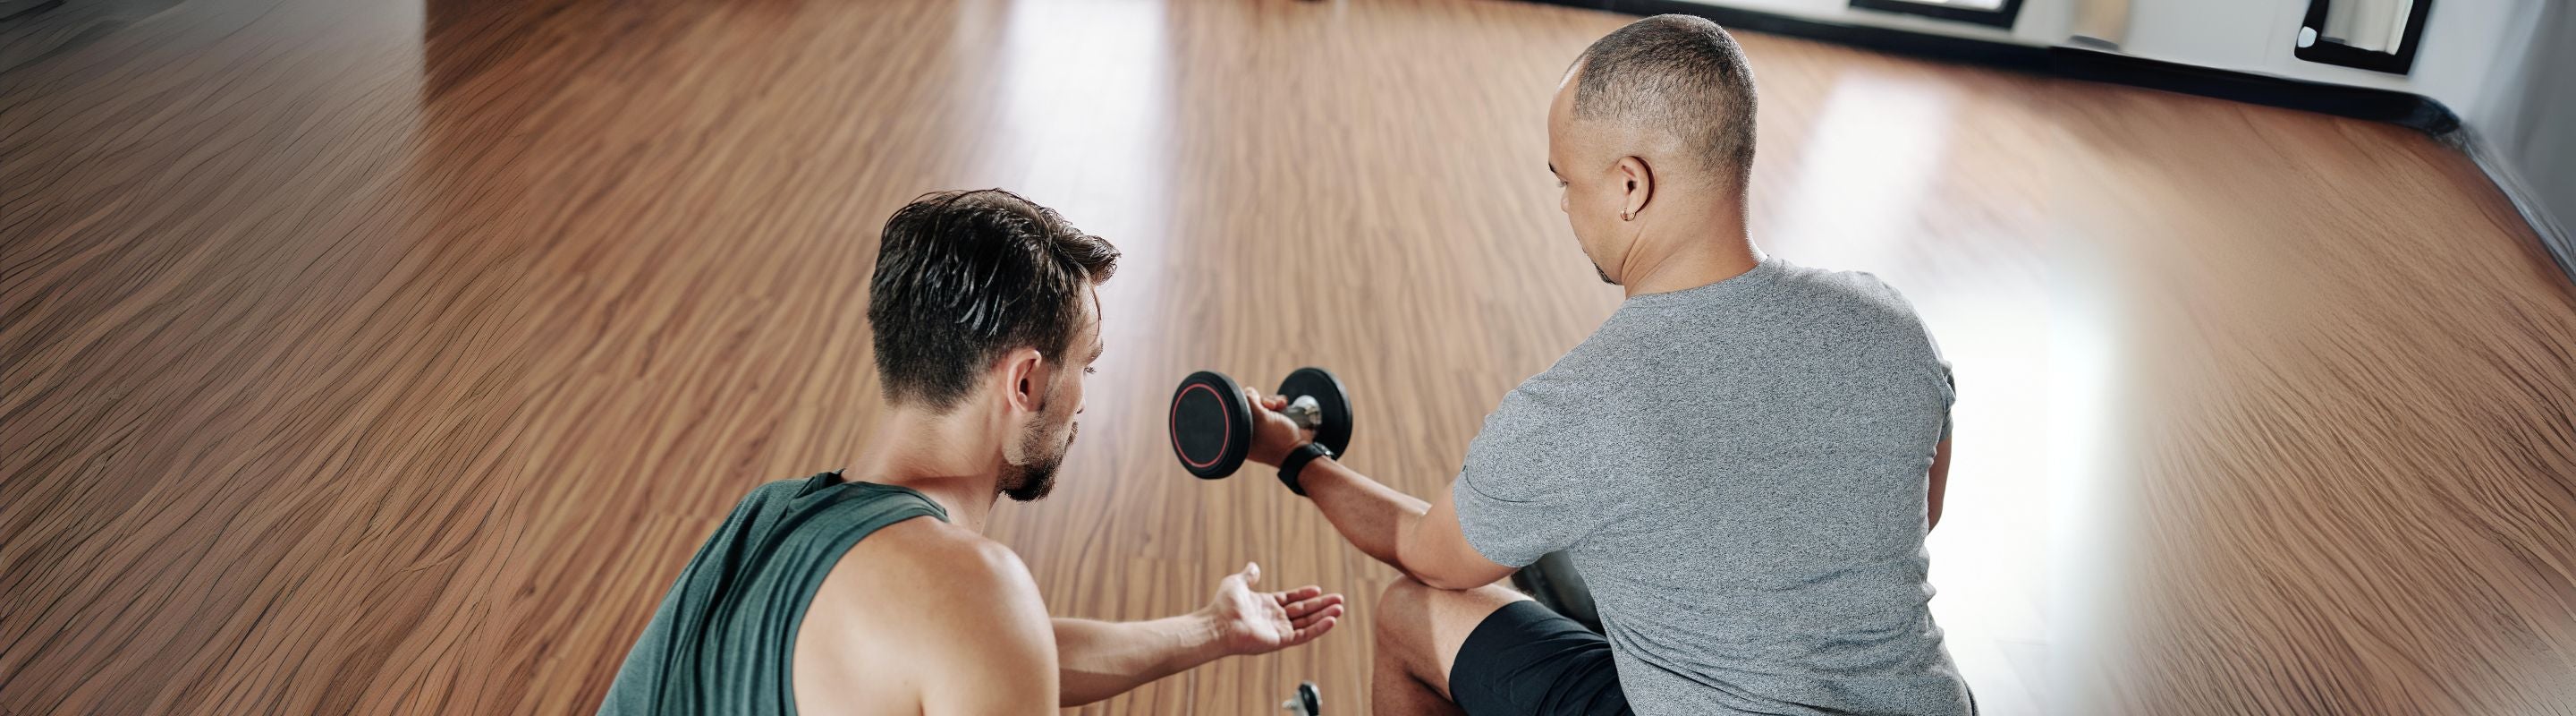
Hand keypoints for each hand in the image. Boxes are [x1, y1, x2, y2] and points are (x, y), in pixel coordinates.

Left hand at [1201, 562, 1343, 656]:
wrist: (1219, 625)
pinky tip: (1331, 620)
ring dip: (1324, 616)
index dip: (1305, 594)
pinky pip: (1304, 634)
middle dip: (1321, 605)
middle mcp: (1274, 618)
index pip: (1291, 599)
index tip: (1318, 589)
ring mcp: (1279, 630)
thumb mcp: (1237, 583)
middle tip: (1339, 599)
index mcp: (1266, 605)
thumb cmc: (1224, 605)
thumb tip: (1254, 565)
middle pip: (1303, 611)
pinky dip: (1318, 628)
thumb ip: (1248, 576)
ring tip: (1340, 609)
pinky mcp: (1281, 640)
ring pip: (1307, 622)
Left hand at [1242, 387, 1314, 466]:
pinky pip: (1274, 406)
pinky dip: (1279, 403)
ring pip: (1263, 403)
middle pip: (1251, 404)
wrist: (1299, 450)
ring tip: (1281, 406)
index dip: (1248, 403)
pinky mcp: (1276, 421)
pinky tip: (1284, 406)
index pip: (1237, 409)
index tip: (1258, 407)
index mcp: (1240, 434)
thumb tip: (1249, 392)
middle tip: (1270, 407)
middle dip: (1262, 402)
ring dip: (1273, 401)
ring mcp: (1264, 426)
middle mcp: (1250, 430)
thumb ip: (1250, 401)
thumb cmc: (1277, 439)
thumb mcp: (1260, 418)